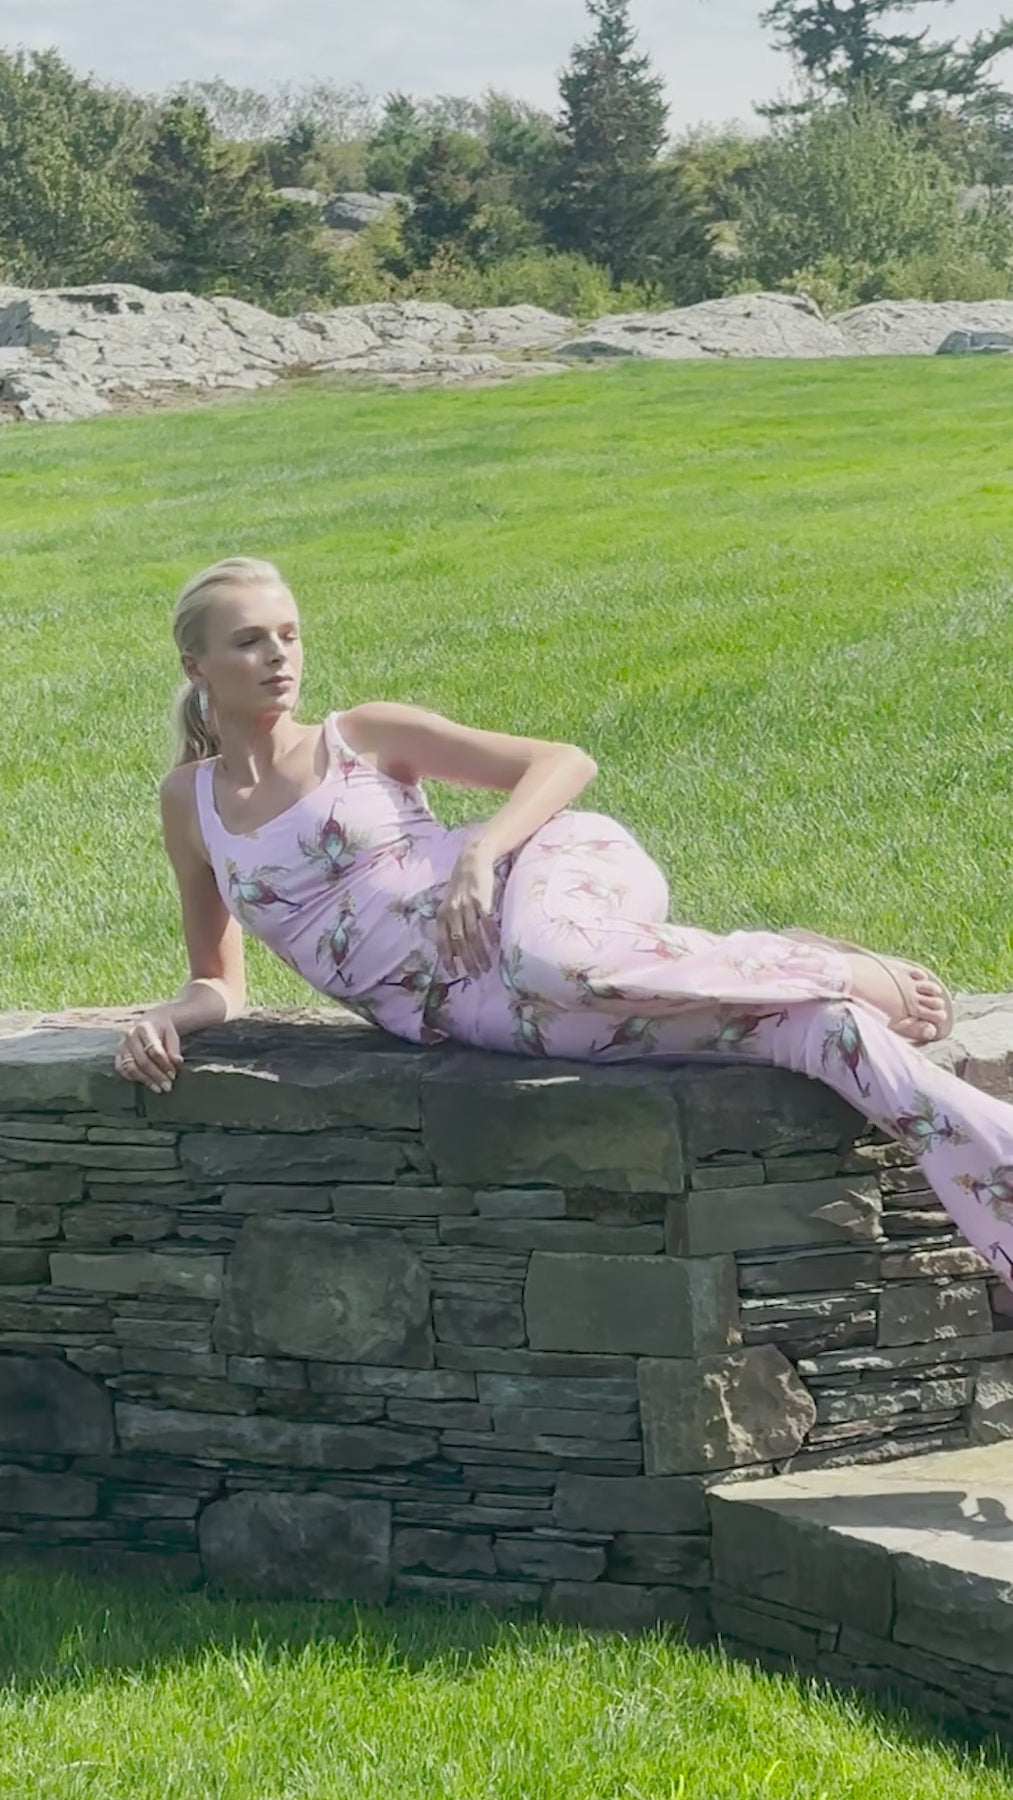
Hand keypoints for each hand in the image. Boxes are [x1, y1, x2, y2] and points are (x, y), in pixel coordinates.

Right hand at [113, 1008, 183, 1093]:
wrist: (150, 1022)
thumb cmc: (162, 1031)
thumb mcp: (172, 1035)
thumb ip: (174, 1049)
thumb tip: (177, 1062)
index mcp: (144, 1027)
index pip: (154, 1050)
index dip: (164, 1064)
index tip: (173, 1075)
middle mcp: (130, 1035)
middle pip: (143, 1061)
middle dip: (156, 1076)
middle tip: (167, 1087)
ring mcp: (121, 1045)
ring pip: (131, 1067)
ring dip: (145, 1080)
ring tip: (158, 1089)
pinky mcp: (117, 1054)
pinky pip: (121, 1069)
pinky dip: (132, 1078)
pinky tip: (145, 1083)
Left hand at [435, 840, 498, 977]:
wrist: (472, 859)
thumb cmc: (461, 886)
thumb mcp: (450, 904)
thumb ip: (450, 924)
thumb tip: (454, 950)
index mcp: (441, 914)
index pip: (442, 941)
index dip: (447, 958)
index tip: (454, 973)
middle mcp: (452, 911)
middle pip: (459, 942)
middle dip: (467, 961)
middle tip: (476, 975)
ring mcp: (466, 905)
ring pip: (472, 935)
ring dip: (480, 953)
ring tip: (487, 966)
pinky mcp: (480, 898)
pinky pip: (486, 920)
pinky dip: (491, 934)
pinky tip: (496, 944)